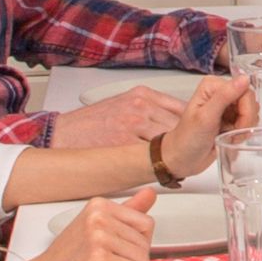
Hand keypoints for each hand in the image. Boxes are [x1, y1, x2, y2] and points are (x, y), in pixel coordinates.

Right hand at [0, 189, 154, 260]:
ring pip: (141, 260)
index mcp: (99, 205)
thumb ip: (126, 212)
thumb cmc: (64, 260)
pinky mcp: (97, 259)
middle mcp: (98, 216)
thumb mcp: (96, 229)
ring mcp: (97, 237)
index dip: (136, 244)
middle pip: (145, 244)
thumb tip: (150, 193)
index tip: (114, 249)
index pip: (147, 224)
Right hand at [45, 84, 186, 157]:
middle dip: (186, 138)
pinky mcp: (124, 142)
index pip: (181, 107)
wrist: (62, 134)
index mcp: (141, 94)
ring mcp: (133, 123)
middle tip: (192, 151)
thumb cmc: (91, 122)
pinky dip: (159, 160)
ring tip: (179, 160)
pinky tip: (162, 166)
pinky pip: (151, 153)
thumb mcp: (123, 103)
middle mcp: (139, 106)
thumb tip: (177, 120)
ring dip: (175, 150)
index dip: (193, 122)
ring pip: (168, 138)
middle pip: (179, 123)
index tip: (199, 132)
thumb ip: (150, 109)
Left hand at [166, 74, 247, 167]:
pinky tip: (232, 138)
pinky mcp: (231, 118)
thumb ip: (224, 96)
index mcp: (213, 85)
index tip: (237, 126)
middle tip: (233, 134)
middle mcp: (221, 92)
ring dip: (245, 127)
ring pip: (252, 111)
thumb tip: (244, 78)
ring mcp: (227, 105)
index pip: (245, 91)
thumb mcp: (206, 117)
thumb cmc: (188, 139)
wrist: (182, 160)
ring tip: (229, 136)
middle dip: (246, 120)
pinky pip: (249, 120)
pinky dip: (243, 132)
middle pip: (250, 101)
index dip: (246, 110)